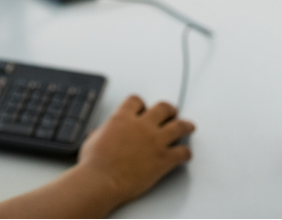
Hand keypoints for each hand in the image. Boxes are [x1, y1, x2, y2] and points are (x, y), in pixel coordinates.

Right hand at [77, 95, 194, 205]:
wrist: (102, 180)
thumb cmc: (94, 162)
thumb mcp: (93, 140)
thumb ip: (102, 133)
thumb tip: (99, 134)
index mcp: (122, 118)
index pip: (137, 101)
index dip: (141, 105)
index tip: (143, 109)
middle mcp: (142, 125)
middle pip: (163, 108)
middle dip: (168, 110)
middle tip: (171, 113)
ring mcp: (156, 141)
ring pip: (179, 126)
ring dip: (185, 126)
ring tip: (188, 126)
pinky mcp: (165, 159)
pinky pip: (183, 152)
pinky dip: (185, 153)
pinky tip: (184, 154)